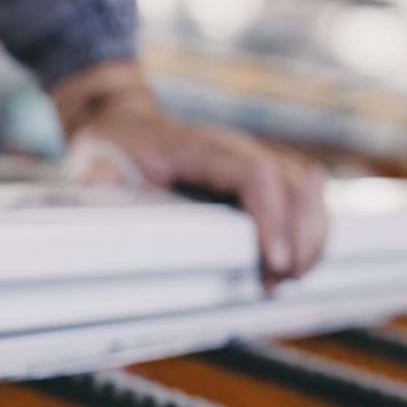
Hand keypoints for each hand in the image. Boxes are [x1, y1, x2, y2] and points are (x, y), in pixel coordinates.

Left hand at [51, 59, 329, 288]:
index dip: (271, 216)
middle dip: (302, 237)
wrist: (127, 125)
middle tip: (279, 282)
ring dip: (312, 237)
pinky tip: (289, 265)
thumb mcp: (94, 159)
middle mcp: (237, 149)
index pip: (254, 173)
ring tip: (286, 280)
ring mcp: (254, 160)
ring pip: (309, 191)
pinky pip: (303, 198)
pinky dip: (308, 231)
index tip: (272, 261)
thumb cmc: (114, 146)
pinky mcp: (261, 177)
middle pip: (297, 184)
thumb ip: (96, 175)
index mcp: (201, 146)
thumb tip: (96, 188)